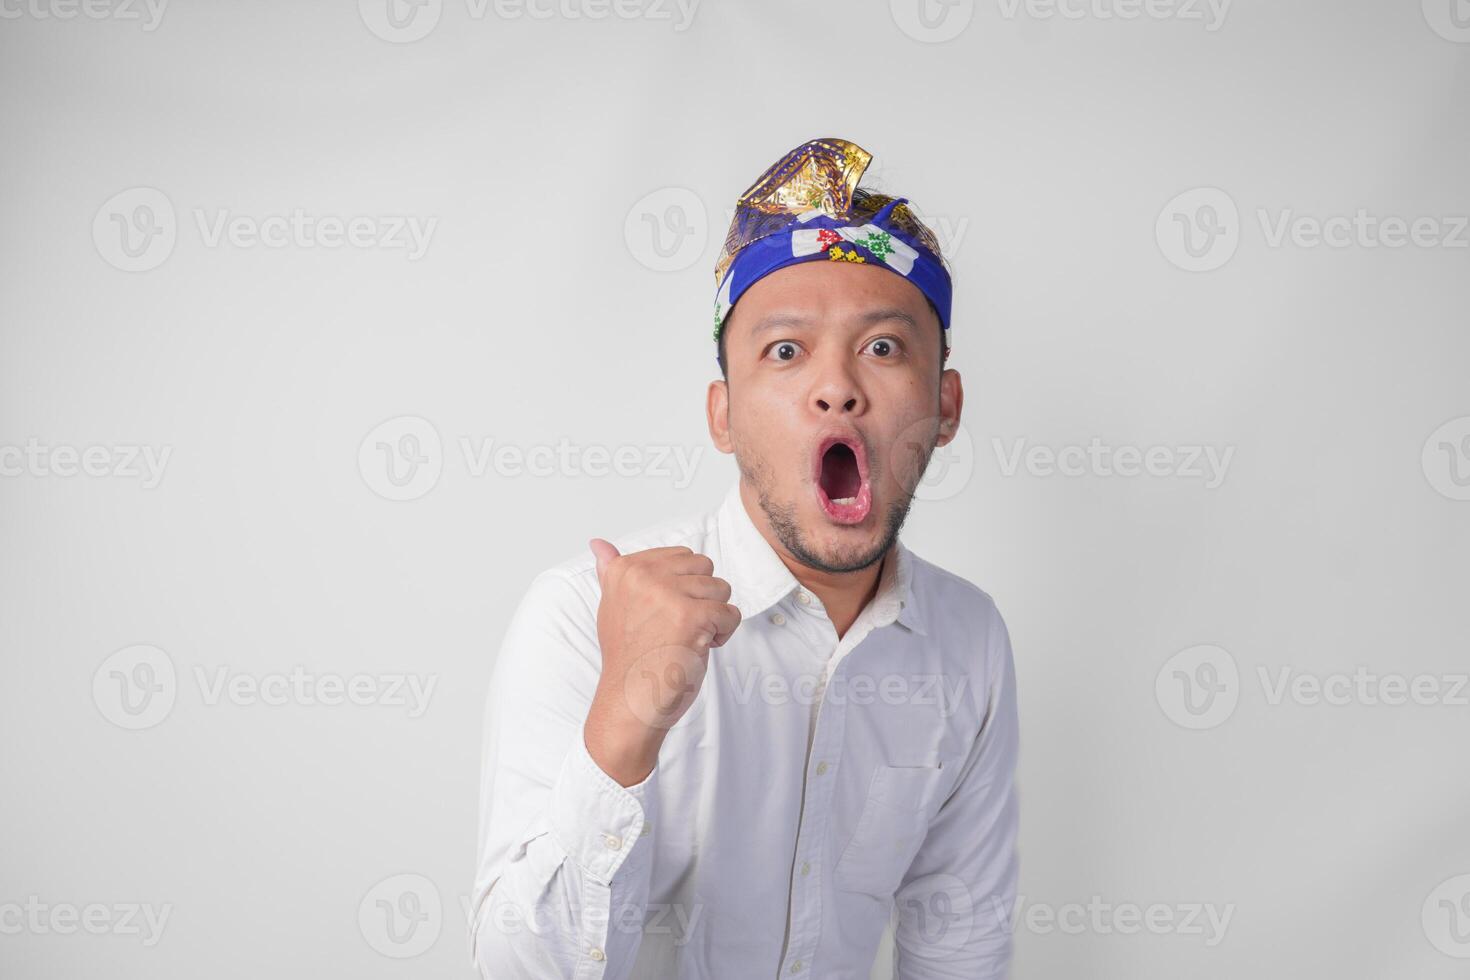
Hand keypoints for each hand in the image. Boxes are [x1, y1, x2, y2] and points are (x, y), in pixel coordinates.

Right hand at [582, 538, 740, 785]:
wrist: (630, 700)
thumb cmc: (628, 658)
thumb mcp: (612, 607)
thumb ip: (612, 572)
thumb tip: (598, 543)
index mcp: (626, 569)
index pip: (682, 556)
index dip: (683, 588)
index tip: (662, 615)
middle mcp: (644, 576)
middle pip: (704, 568)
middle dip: (702, 598)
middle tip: (677, 628)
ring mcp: (668, 595)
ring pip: (721, 588)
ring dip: (713, 617)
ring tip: (687, 638)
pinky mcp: (692, 616)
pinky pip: (731, 613)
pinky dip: (723, 634)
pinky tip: (698, 648)